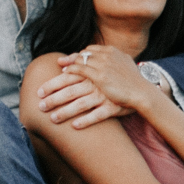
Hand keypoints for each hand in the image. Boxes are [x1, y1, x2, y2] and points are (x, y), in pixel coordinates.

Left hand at [36, 46, 151, 128]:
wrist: (144, 90)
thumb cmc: (126, 76)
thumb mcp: (111, 60)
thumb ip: (93, 57)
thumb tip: (71, 58)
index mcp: (98, 65)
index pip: (72, 70)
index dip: (56, 79)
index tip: (42, 86)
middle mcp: (99, 78)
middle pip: (70, 86)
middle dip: (52, 94)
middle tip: (39, 101)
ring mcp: (105, 93)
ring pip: (80, 102)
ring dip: (64, 111)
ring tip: (51, 118)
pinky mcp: (113, 105)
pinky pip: (97, 115)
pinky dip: (85, 120)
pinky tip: (73, 126)